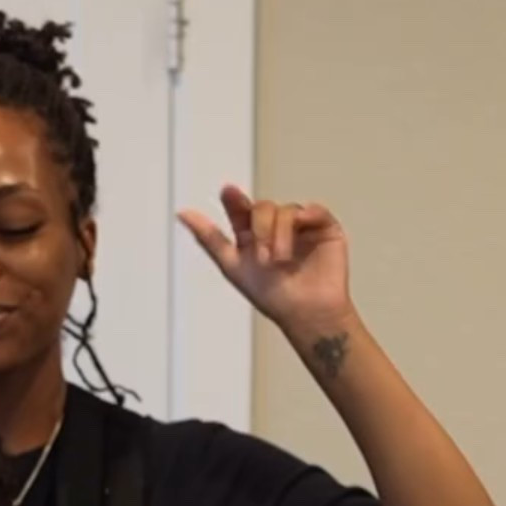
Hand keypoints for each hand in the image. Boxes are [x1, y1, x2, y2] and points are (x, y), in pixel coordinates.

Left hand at [178, 186, 353, 339]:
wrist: (306, 312)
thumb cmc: (272, 296)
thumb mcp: (232, 266)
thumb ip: (209, 238)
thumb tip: (182, 212)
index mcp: (253, 234)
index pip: (241, 210)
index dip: (233, 200)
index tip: (227, 192)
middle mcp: (276, 227)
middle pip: (262, 207)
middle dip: (260, 229)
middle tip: (263, 257)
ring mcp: (301, 226)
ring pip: (285, 210)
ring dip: (280, 234)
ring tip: (281, 259)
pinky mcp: (324, 227)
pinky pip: (314, 210)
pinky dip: (307, 216)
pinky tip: (302, 228)